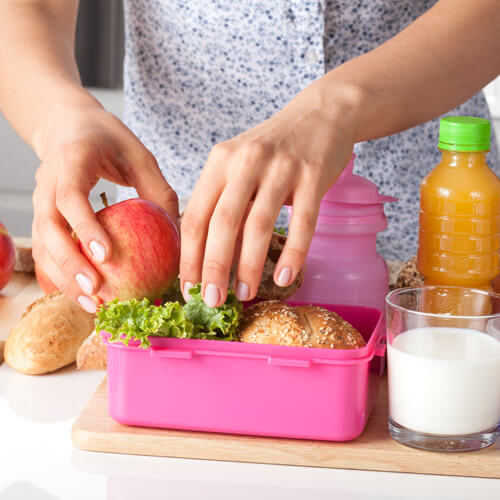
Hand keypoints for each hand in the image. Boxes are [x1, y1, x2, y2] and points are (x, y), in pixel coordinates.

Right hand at [32, 102, 177, 312]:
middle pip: (49, 228)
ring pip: (42, 244)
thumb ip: (158, 190)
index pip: (70, 196)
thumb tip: (178, 233)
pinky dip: (60, 274)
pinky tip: (82, 295)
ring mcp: (40, 200)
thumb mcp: (140, 156)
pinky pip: (46, 249)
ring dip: (64, 278)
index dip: (85, 227)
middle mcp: (47, 181)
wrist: (68, 126)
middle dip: (70, 264)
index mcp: (72, 159)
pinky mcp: (43, 216)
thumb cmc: (109, 140)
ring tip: (92, 305)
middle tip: (97, 292)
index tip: (105, 256)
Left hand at [180, 83, 357, 305]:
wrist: (319, 115)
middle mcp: (245, 163)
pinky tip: (283, 278)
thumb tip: (205, 256)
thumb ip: (222, 202)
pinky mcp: (313, 176)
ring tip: (244, 295)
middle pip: (222, 223)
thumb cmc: (272, 150)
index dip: (189, 256)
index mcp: (219, 162)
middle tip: (212, 301)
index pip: (195, 216)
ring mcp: (281, 168)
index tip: (188, 288)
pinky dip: (292, 254)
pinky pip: (302, 223)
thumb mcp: (237, 165)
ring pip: (259, 225)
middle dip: (214, 268)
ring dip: (249, 266)